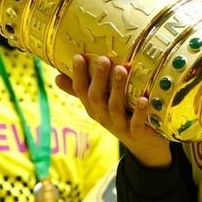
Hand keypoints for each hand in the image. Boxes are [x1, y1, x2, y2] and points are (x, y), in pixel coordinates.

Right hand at [55, 55, 172, 167]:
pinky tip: (143, 99)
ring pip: (115, 107)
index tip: (78, 56)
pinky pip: (136, 122)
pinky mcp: (137, 133)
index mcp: (93, 108)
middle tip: (104, 59)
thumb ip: (82, 91)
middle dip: (99, 78)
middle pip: (96, 98)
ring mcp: (120, 126)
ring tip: (121, 69)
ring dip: (117, 88)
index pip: (81, 91)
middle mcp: (103, 117)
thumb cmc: (121, 117)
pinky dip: (139, 111)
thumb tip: (57, 76)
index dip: (78, 75)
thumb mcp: (101, 105)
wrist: (144, 145)